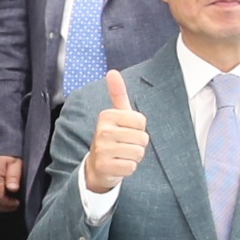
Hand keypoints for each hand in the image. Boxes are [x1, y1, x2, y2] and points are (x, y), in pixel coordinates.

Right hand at [81, 71, 149, 194]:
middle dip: (138, 144)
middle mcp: (102, 131)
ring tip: (122, 155)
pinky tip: (118, 165)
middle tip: (124, 145)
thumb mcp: (116, 115)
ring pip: (138, 153)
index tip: (126, 130)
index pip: (141, 121)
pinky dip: (128, 168)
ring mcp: (102, 149)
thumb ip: (118, 94)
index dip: (139, 128)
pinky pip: (131, 167)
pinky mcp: (104, 166)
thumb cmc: (113, 137)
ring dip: (134, 157)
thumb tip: (112, 71)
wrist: (97, 165)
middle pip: (142, 138)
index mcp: (107, 116)